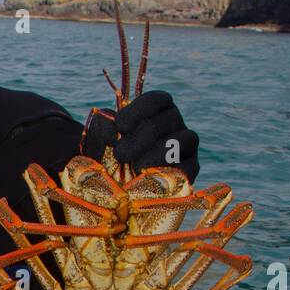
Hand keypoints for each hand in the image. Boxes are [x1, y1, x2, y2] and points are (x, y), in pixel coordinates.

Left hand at [82, 90, 199, 182]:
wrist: (111, 189)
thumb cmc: (106, 158)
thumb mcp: (99, 140)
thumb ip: (102, 127)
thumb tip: (113, 131)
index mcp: (156, 111)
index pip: (157, 100)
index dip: (140, 110)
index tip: (120, 126)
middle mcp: (175, 125)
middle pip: (170, 118)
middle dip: (142, 136)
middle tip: (119, 154)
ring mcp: (186, 147)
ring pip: (182, 140)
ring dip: (156, 154)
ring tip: (135, 168)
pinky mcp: (190, 170)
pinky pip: (188, 167)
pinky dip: (169, 171)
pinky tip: (149, 177)